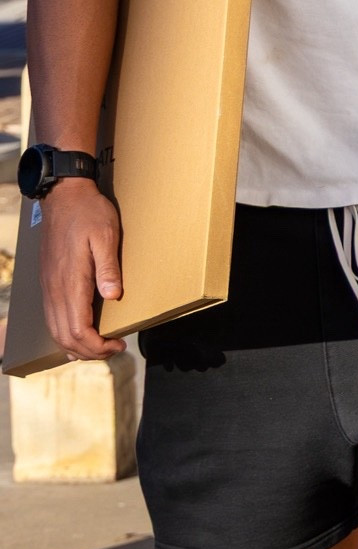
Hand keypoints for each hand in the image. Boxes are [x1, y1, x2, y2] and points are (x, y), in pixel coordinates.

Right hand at [39, 180, 125, 360]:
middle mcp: (56, 290)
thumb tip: (112, 296)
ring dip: (77, 345)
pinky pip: (52, 318)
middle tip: (114, 349)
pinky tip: (80, 334)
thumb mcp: (106, 235)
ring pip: (56, 331)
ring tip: (101, 345)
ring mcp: (50, 287)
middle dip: (90, 352)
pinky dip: (66, 333)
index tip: (118, 344)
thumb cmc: (88, 213)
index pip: (78, 330)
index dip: (97, 346)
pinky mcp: (49, 283)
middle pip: (65, 338)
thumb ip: (108, 266)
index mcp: (71, 282)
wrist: (63, 196)